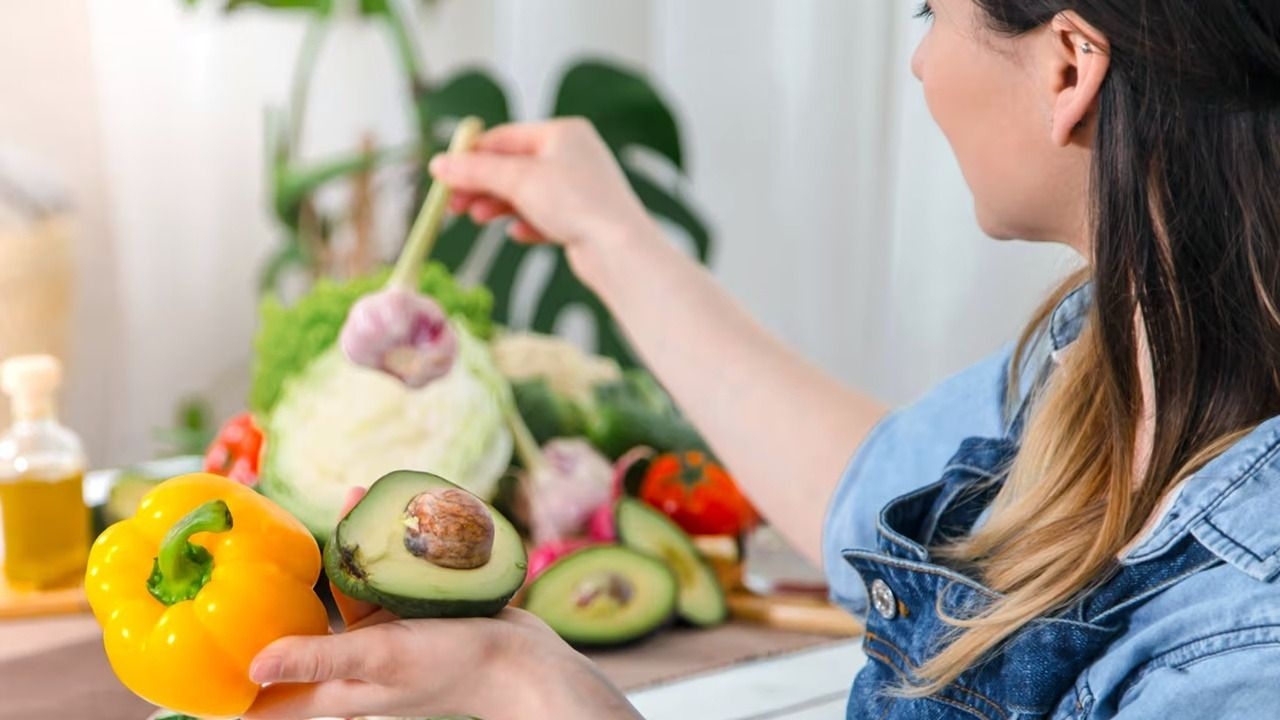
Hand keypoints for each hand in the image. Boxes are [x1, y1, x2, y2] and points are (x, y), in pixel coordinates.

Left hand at [243, 487, 639, 719]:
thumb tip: (250, 664)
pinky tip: (370, 504)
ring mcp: (379, 639)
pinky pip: (375, 576)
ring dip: (327, 555)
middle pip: (292, 637)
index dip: (224, 688)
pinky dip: (370, 546)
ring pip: (336, 594)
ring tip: (324, 505)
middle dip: (265, 603)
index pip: (264, 700)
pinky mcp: (408, 615)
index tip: (185, 659)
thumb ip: (319, 658)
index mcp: (334, 690)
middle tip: (233, 559)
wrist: (524, 661)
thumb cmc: (454, 667)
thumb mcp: (381, 658)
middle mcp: (349, 666)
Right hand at [430, 118, 659, 287]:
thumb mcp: (518, 180)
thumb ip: (476, 171)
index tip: (443, 176)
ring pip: (527, 193)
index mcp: (563, 133)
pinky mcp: (583, 218)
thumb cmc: (575, 203)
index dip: (471, 156)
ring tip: (477, 219)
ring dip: (498, 205)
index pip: (505, 137)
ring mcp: (580, 188)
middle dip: (481, 185)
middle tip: (453, 205)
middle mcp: (574, 155)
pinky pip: (545, 216)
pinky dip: (526, 223)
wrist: (619, 249)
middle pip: (513, 166)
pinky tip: (516, 234)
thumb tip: (438, 164)